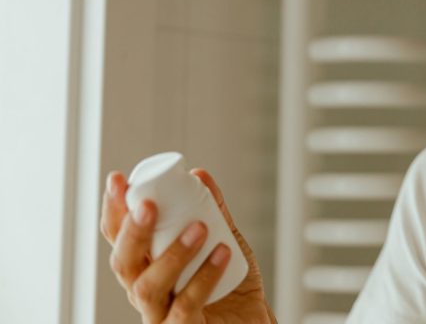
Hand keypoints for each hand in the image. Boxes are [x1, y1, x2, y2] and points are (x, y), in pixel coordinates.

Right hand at [101, 169, 275, 323]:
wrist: (253, 321)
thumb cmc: (232, 284)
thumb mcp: (224, 241)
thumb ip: (213, 212)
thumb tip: (198, 175)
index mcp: (146, 267)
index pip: (119, 238)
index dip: (114, 210)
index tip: (118, 181)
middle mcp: (145, 291)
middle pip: (123, 263)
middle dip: (132, 232)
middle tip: (150, 205)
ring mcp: (159, 315)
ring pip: (147, 288)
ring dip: (171, 254)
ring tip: (199, 228)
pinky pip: (185, 306)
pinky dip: (204, 278)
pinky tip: (222, 254)